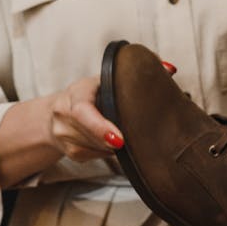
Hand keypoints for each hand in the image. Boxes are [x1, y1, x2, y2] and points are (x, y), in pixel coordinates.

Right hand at [0, 61, 176, 186]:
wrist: (57, 113)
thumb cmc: (90, 93)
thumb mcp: (105, 79)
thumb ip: (135, 74)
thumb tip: (169, 69)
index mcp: (76, 93)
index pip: (81, 112)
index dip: (99, 127)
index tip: (119, 140)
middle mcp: (64, 115)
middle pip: (92, 136)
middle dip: (113, 141)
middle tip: (134, 143)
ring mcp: (64, 136)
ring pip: (95, 149)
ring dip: (112, 147)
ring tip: (126, 137)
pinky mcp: (71, 153)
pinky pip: (95, 156)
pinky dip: (108, 151)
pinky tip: (114, 143)